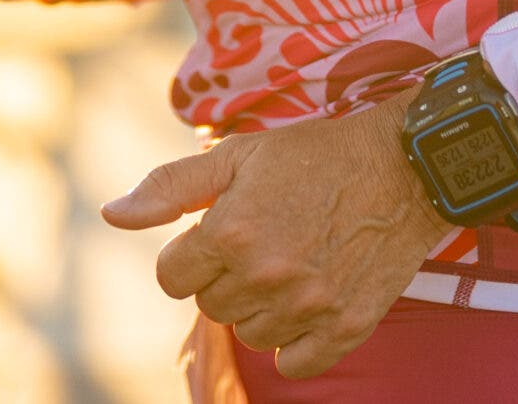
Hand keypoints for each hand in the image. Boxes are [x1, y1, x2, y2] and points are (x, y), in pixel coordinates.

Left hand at [100, 94, 454, 378]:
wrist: (406, 166)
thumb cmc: (316, 154)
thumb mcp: (239, 154)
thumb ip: (171, 186)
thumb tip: (112, 215)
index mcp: (230, 231)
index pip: (172, 277)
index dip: (191, 254)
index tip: (221, 234)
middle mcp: (264, 274)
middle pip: (212, 305)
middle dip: (227, 276)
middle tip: (265, 239)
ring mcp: (307, 306)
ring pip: (250, 334)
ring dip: (260, 306)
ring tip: (291, 263)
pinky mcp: (346, 327)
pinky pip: (294, 363)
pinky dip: (296, 343)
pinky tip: (310, 303)